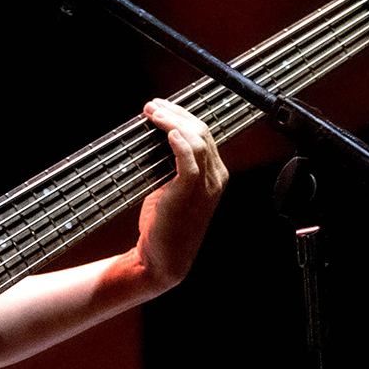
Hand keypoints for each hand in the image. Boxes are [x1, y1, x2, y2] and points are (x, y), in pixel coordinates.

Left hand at [133, 98, 227, 292]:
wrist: (163, 261)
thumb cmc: (165, 227)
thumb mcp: (172, 190)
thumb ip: (172, 166)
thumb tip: (157, 138)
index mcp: (215, 175)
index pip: (205, 134)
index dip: (182, 116)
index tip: (161, 107)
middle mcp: (215, 178)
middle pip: (202, 132)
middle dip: (176, 113)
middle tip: (152, 106)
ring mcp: (205, 187)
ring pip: (197, 141)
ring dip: (172, 122)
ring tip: (152, 114)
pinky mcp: (189, 194)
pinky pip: (190, 161)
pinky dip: (180, 143)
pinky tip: (168, 133)